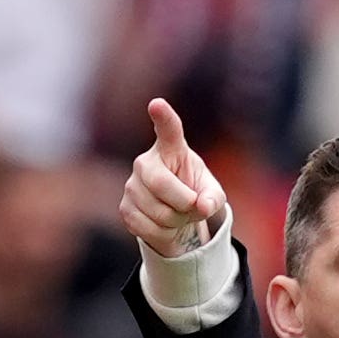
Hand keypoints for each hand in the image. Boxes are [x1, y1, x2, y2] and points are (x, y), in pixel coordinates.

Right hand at [119, 99, 226, 257]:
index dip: (163, 117)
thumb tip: (202, 206)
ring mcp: (131, 185)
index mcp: (171, 149)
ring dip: (177, 221)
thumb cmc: (194, 193)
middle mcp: (146, 162)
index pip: (168, 130)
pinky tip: (164, 224)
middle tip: (193, 204)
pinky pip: (149, 228)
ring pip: (159, 212)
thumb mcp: (211, 194)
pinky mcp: (124, 208)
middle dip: (184, 202)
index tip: (157, 104)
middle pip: (161, 184)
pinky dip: (165, 233)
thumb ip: (213, 198)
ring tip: (178, 213)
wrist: (175, 215)